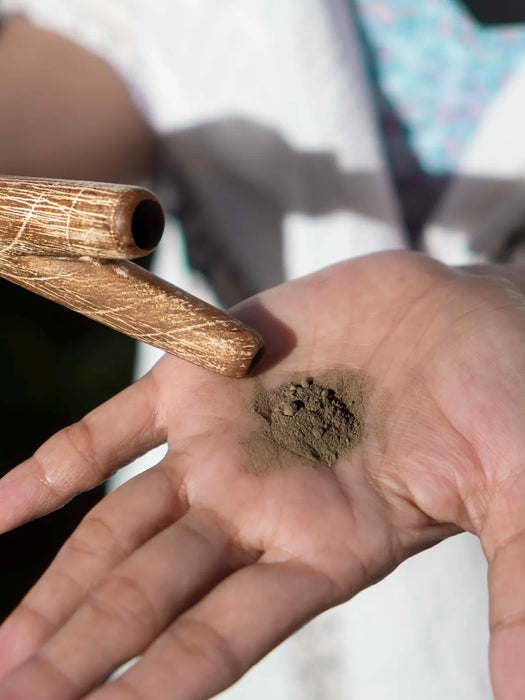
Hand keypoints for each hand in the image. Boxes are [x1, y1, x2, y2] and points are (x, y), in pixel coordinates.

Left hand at [0, 251, 522, 698]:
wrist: (471, 316)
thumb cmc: (505, 400)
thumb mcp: (517, 489)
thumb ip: (519, 589)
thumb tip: (524, 696)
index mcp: (326, 548)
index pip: (217, 639)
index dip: (148, 688)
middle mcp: (259, 508)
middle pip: (148, 593)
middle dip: (79, 649)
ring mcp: (225, 444)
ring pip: (118, 525)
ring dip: (56, 581)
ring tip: (0, 650)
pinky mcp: (207, 374)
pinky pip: (112, 427)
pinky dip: (55, 463)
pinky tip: (1, 510)